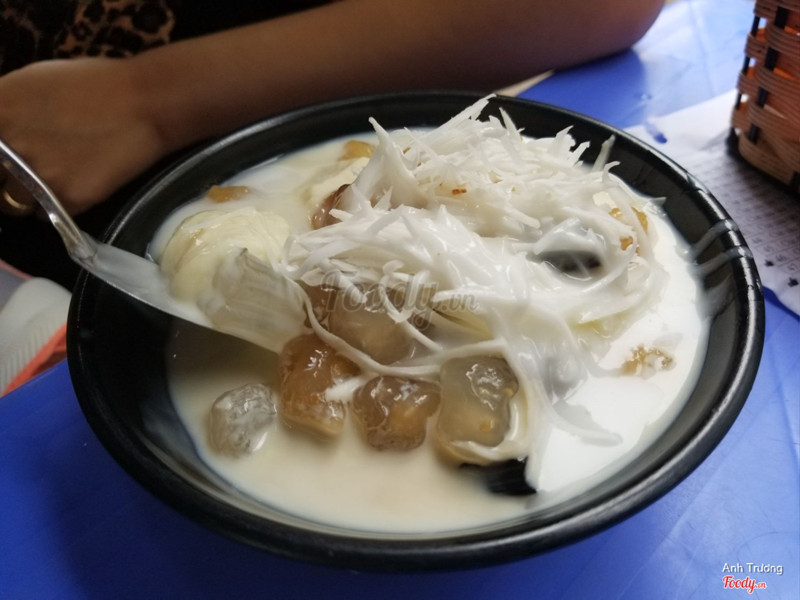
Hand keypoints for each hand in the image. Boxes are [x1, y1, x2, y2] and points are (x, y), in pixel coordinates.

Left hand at [0, 58, 167, 214]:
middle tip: (23, 169)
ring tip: (47, 180)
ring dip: (23, 194)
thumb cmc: (91, 83)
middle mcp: (7, 146)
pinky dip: (53, 204)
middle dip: (4, 175)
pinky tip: (72, 185)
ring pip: (10, 201)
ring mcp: (35, 176)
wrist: (144, 103)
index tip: (6, 161)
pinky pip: (42, 213)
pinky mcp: (64, 200)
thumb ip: (3, 106)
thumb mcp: (30, 81)